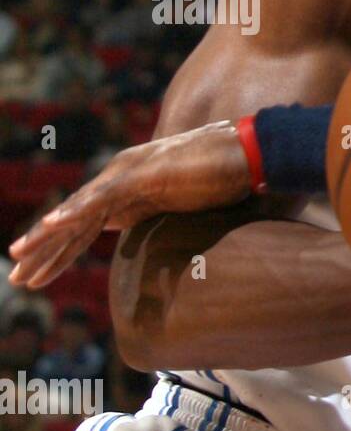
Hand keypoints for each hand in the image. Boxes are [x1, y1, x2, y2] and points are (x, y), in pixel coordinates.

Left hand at [7, 121, 252, 288]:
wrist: (248, 154)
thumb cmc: (225, 177)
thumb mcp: (184, 206)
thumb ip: (162, 216)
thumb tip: (156, 241)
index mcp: (130, 190)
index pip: (87, 226)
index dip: (62, 250)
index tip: (40, 274)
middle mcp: (120, 180)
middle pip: (75, 222)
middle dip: (45, 250)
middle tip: (18, 277)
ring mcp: (127, 176)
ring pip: (78, 213)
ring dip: (47, 237)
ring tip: (19, 257)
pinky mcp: (139, 177)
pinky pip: (100, 200)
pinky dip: (73, 214)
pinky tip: (50, 228)